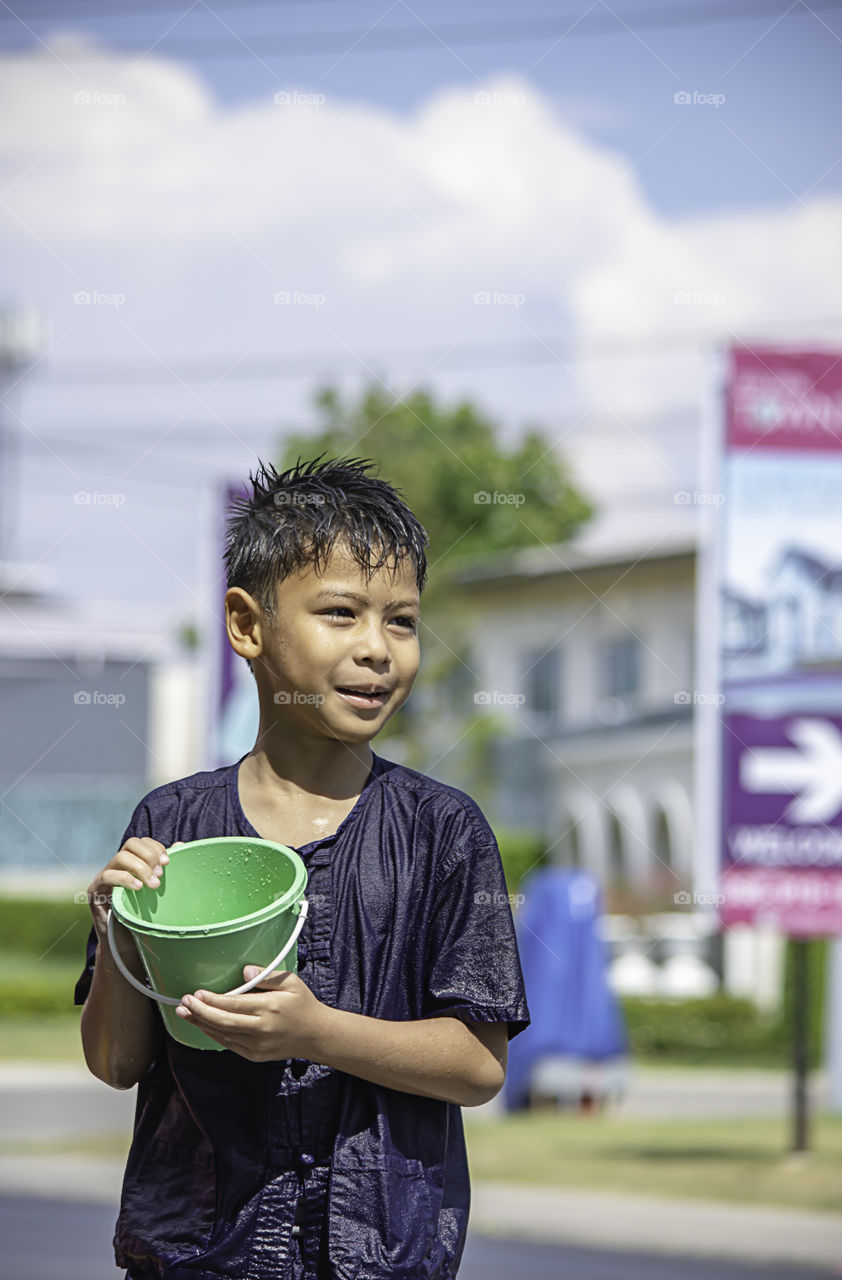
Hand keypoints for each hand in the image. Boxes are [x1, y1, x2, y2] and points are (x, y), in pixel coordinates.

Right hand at [85, 837, 169, 956]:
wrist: (125, 944)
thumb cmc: (143, 916)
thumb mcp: (157, 890)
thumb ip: (165, 868)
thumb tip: (181, 845)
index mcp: (130, 863)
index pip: (141, 842)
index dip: (155, 847)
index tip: (168, 862)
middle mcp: (116, 866)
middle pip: (131, 843)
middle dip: (149, 856)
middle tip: (161, 875)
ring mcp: (104, 877)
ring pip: (120, 857)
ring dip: (141, 868)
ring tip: (154, 885)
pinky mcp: (95, 891)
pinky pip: (107, 876)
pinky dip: (125, 879)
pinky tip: (139, 888)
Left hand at [174, 965, 329, 1062]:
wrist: (315, 1035)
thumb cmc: (303, 1005)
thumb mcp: (291, 982)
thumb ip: (266, 976)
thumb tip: (244, 971)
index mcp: (270, 1008)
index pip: (234, 1005)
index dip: (212, 1000)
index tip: (196, 993)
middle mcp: (261, 1029)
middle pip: (223, 1022)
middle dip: (200, 1012)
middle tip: (184, 1003)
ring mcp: (257, 1045)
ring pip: (222, 1035)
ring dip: (201, 1024)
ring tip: (185, 1013)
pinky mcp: (254, 1056)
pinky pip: (228, 1044)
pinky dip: (213, 1034)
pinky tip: (203, 1025)